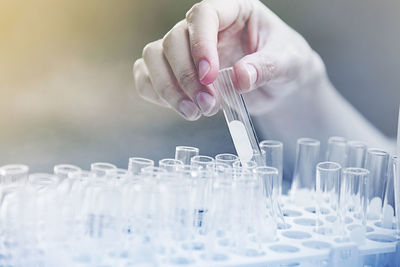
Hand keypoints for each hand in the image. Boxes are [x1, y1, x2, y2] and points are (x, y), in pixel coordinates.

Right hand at [133, 0, 325, 119]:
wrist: (279, 84)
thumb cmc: (285, 64)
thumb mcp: (288, 63)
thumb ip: (266, 67)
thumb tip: (240, 77)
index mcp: (233, 11)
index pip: (203, 15)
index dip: (200, 44)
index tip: (210, 76)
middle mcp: (204, 27)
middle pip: (173, 40)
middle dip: (187, 77)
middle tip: (207, 105)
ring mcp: (186, 49)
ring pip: (154, 57)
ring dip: (168, 88)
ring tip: (195, 112)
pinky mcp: (176, 72)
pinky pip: (148, 76)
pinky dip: (155, 93)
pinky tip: (180, 107)